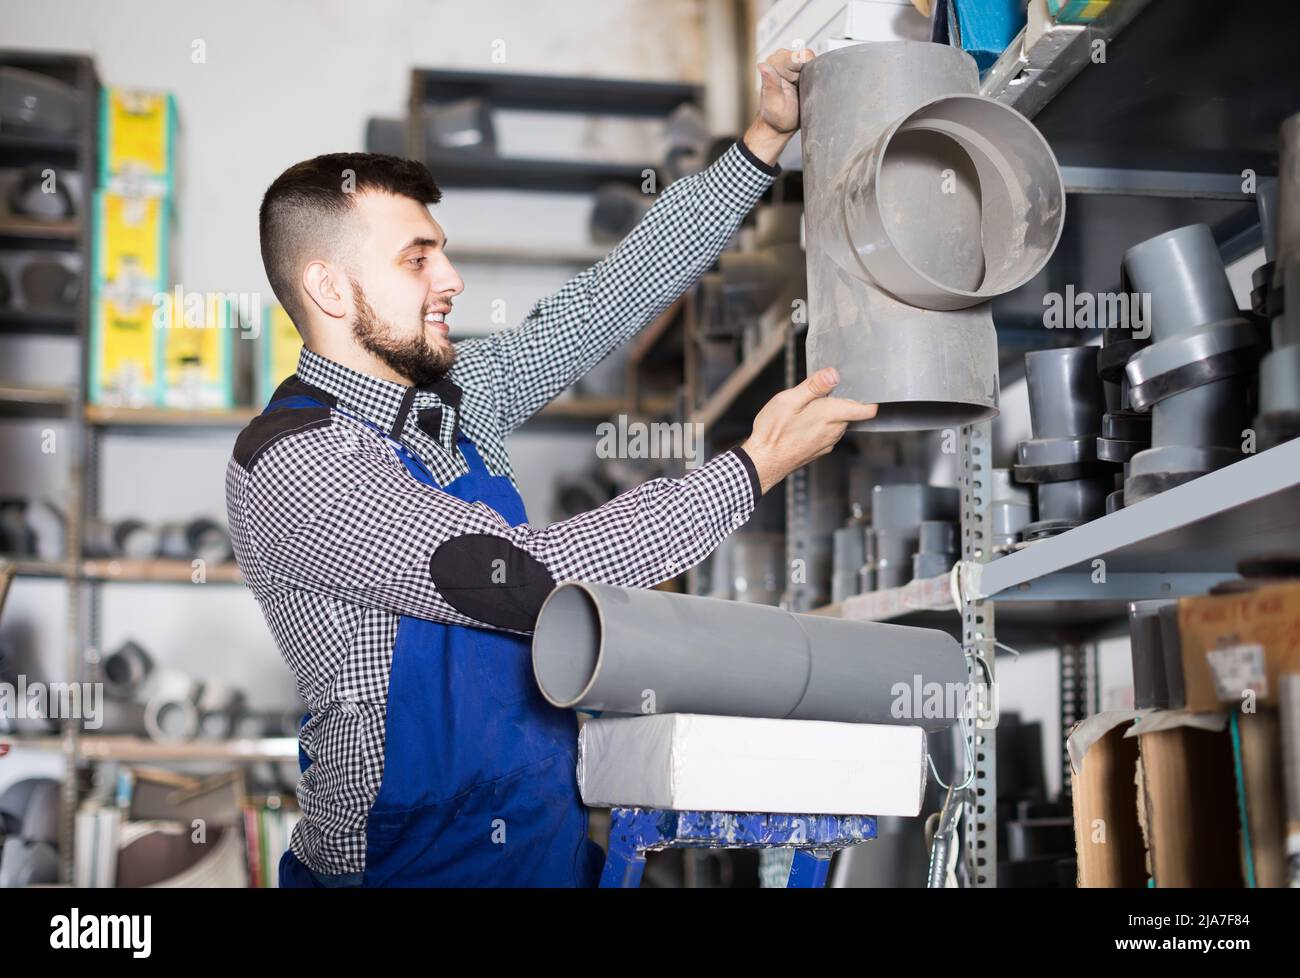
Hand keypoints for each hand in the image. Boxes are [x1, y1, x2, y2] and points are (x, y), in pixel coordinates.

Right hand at [740, 368, 877, 493]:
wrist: (763, 461)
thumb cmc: (773, 432)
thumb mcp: (789, 400)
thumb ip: (814, 387)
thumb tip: (833, 374)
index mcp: (830, 415)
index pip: (866, 409)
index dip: (870, 398)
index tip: (867, 389)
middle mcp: (834, 431)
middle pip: (850, 412)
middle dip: (839, 400)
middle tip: (818, 394)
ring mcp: (828, 442)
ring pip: (838, 422)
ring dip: (829, 414)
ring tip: (807, 409)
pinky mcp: (820, 449)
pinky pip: (828, 433)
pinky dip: (821, 426)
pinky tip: (802, 424)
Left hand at [743, 47, 814, 165]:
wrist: (779, 124)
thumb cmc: (777, 117)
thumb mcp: (775, 104)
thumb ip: (771, 84)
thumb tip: (762, 66)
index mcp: (774, 63)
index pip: (803, 55)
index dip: (809, 69)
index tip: (803, 84)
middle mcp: (781, 59)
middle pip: (809, 56)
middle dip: (810, 73)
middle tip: (802, 89)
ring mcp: (790, 62)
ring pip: (813, 61)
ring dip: (812, 76)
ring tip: (803, 89)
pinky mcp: (797, 67)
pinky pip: (813, 66)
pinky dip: (813, 77)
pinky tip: (805, 87)